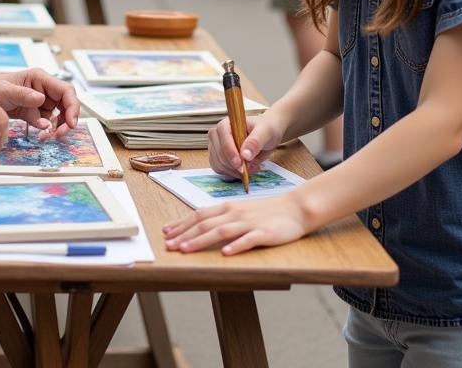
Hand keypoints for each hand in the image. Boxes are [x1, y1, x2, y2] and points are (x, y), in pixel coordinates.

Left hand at [0, 68, 79, 136]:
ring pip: (60, 115)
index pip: (66, 90)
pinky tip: (42, 136)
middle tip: (58, 135)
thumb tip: (42, 100)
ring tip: (47, 137)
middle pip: (67, 104)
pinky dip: (48, 131)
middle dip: (67, 120)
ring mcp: (41, 101)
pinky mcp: (36, 113)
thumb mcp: (5, 90)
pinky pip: (49, 122)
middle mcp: (44, 89)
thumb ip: (24, 95)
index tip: (71, 123)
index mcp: (40, 78)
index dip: (72, 106)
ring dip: (58, 128)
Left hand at [163, 192, 308, 254]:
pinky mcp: (265, 233)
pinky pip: (248, 240)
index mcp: (228, 207)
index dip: (181, 224)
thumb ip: (222, 217)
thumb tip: (199, 226)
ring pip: (221, 231)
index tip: (166, 233)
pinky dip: (236, 246)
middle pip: (205, 223)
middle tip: (169, 246)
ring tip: (186, 249)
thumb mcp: (240, 211)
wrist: (295, 208)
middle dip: (184, 235)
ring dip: (202, 240)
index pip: (199, 215)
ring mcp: (249, 223)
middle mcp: (235, 213)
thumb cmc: (266, 212)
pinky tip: (225, 253)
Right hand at [208, 109, 284, 177]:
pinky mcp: (218, 157)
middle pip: (219, 154)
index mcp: (226, 124)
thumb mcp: (265, 133)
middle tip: (252, 169)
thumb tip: (245, 155)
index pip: (223, 139)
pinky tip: (243, 172)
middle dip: (234, 165)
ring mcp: (216, 146)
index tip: (240, 164)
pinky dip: (231, 173)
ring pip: (218, 164)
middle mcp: (218, 134)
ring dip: (233, 171)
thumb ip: (255, 142)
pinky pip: (219, 169)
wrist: (267, 135)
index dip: (230, 153)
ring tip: (251, 170)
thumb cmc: (265, 130)